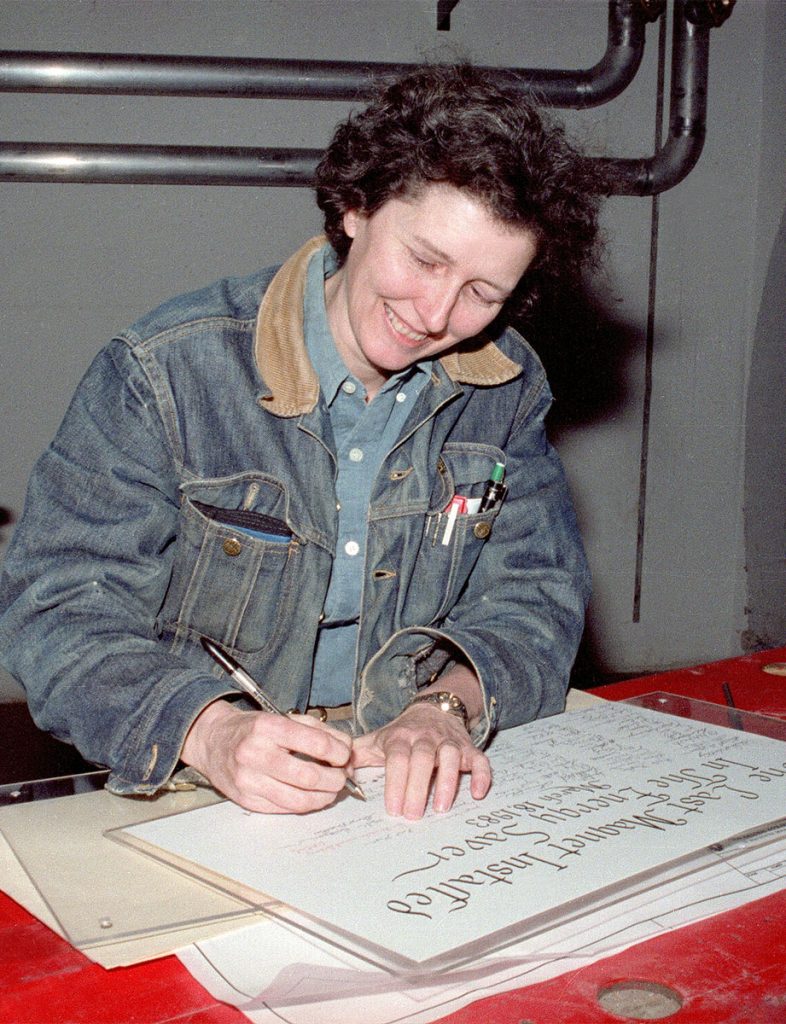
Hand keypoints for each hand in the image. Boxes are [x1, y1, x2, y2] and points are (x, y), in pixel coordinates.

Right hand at [181, 699, 353, 813]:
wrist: (214, 742)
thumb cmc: (253, 729)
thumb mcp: (284, 718)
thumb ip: (318, 731)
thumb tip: (346, 749)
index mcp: (268, 727)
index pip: (316, 744)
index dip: (339, 752)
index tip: (345, 755)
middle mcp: (256, 754)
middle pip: (310, 776)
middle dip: (335, 780)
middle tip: (342, 777)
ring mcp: (249, 780)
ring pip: (299, 799)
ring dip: (324, 797)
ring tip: (331, 790)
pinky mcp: (247, 800)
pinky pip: (285, 808)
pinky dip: (305, 804)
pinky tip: (311, 795)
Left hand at [351, 702, 490, 819]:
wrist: (433, 708)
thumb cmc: (402, 733)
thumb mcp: (377, 739)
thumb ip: (355, 755)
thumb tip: (337, 772)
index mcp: (400, 737)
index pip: (397, 758)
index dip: (395, 782)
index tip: (392, 809)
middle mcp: (426, 737)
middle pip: (422, 759)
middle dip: (417, 788)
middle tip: (412, 816)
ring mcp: (449, 742)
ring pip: (450, 757)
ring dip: (448, 782)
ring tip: (441, 808)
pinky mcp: (468, 748)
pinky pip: (480, 759)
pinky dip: (482, 775)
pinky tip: (478, 794)